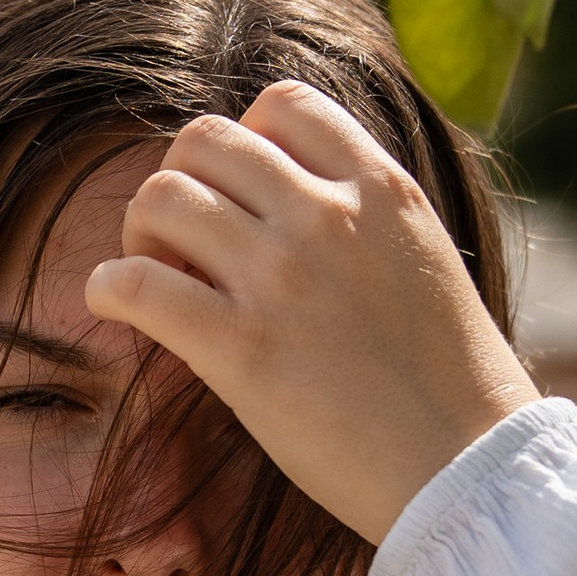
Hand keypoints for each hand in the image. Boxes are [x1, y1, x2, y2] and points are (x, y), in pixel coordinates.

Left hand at [82, 81, 539, 543]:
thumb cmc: (450, 384)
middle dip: (182, 179)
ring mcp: (281, 279)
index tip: (246, 194)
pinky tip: (118, 306)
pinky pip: (135, 283)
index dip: (247, 139)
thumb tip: (284, 201)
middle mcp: (328, 217)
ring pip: (161, 197)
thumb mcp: (425, 262)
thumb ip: (365, 220)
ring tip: (159, 274)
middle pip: (205, 140)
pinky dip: (108, 287)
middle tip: (187, 239)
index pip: (283, 103)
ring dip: (142, 230)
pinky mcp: (241, 350)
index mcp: (383, 190)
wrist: (468, 471)